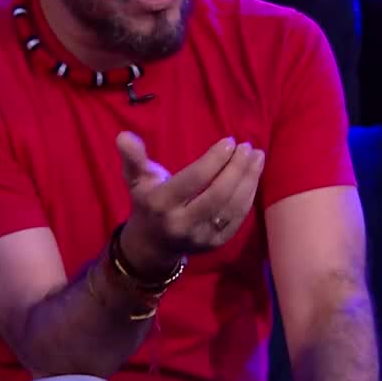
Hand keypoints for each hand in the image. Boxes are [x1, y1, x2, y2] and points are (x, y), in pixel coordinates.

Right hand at [116, 132, 265, 277]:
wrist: (153, 244)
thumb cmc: (147, 201)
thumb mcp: (135, 179)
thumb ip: (133, 157)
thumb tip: (124, 136)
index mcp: (161, 204)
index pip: (194, 180)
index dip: (214, 160)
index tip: (230, 141)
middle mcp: (181, 223)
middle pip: (217, 195)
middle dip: (236, 169)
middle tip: (247, 147)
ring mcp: (201, 237)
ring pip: (232, 207)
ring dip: (248, 180)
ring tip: (257, 156)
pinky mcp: (216, 243)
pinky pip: (238, 219)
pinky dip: (248, 195)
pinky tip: (253, 176)